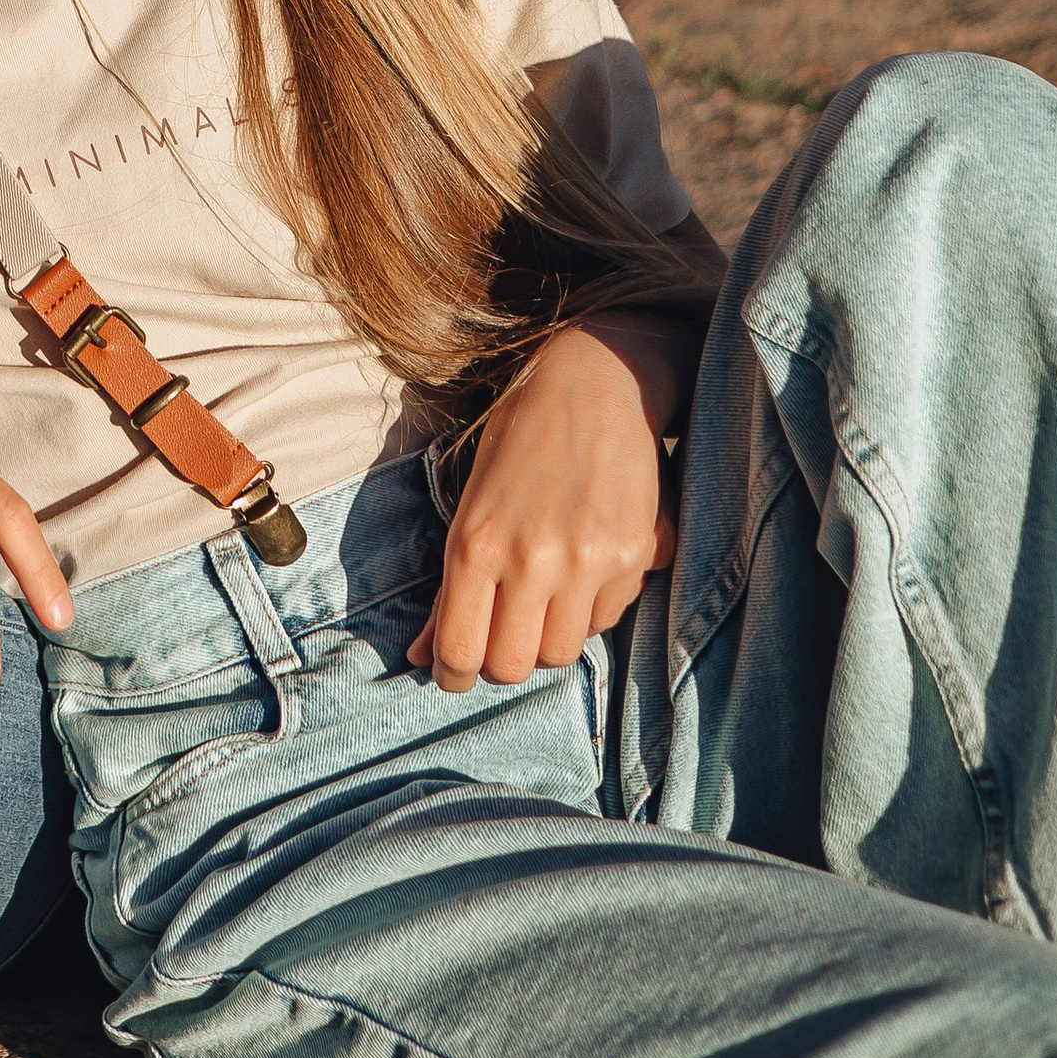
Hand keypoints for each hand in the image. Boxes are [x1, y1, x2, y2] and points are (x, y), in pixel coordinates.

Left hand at [409, 316, 692, 696]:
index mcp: (477, 543)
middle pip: (514, 666)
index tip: (455, 674)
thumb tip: (421, 656)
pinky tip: (586, 563)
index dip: (454, 676)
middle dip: (504, 660)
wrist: (596, 382)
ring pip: (563, 651)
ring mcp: (588, 560)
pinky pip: (608, 616)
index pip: (460, 651)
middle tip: (503, 632)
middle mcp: (532, 559)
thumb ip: (449, 587)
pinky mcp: (635, 554)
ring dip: (550, 635)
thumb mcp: (469, 506)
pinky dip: (593, 606)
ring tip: (546, 591)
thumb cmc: (519, 440)